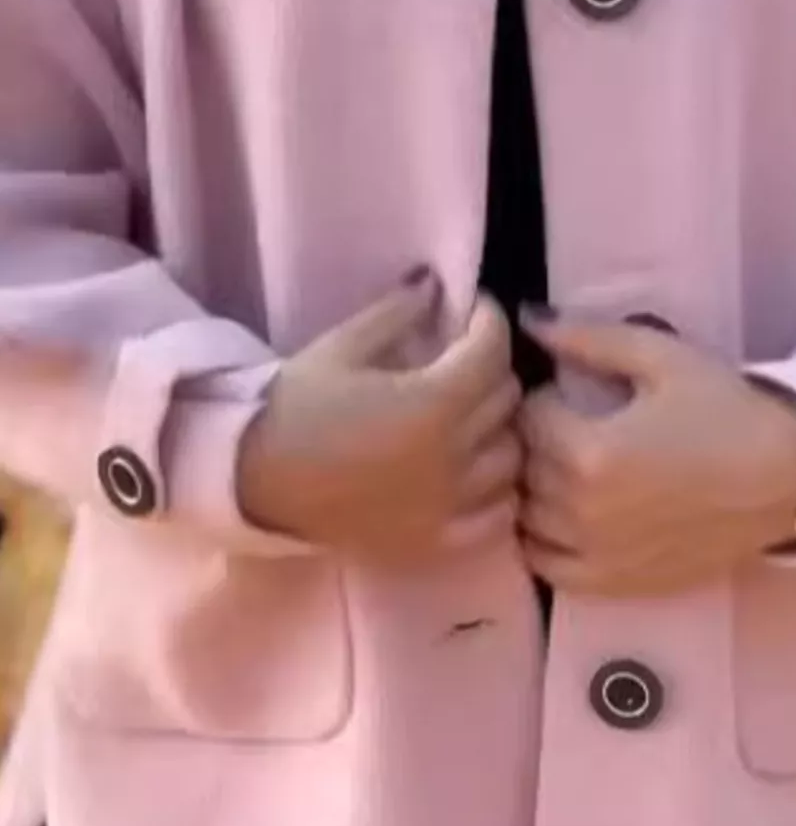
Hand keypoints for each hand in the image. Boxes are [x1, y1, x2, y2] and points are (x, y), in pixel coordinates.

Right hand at [237, 274, 520, 562]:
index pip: (492, 352)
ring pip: (511, 457)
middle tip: (465, 359)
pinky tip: (473, 472)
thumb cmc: (295, 408)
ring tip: (470, 416)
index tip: (474, 312)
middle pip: (507, 401)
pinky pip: (498, 513)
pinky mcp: (438, 541)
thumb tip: (436, 284)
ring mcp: (451, 505)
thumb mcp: (342, 348)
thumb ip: (398, 313)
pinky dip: (496, 488)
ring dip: (498, 428)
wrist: (254, 482)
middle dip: (491, 369)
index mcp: (432, 404)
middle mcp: (453, 457)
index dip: (489, 321)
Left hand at [517, 314, 795, 596]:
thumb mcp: (663, 359)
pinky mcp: (610, 583)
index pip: (529, 417)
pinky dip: (542, 540)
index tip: (570, 397)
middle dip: (539, 442)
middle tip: (572, 430)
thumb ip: (589, 340)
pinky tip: (566, 517)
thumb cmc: (728, 413)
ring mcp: (594, 553)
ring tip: (572, 471)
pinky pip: (546, 564)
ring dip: (537, 489)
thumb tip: (529, 322)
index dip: (545, 398)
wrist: (788, 482)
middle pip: (524, 467)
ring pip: (526, 515)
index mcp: (589, 452)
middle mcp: (582, 510)